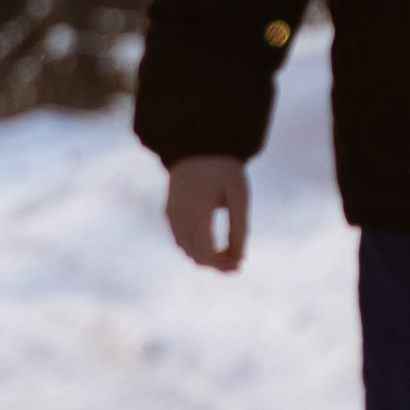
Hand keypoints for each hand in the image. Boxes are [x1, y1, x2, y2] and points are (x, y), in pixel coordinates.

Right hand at [166, 155, 249, 270]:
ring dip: (205, 257)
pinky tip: (213, 243)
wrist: (199, 143)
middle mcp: (179, 217)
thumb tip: (239, 258)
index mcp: (196, 213)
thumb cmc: (224, 169)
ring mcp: (171, 214)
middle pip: (194, 256)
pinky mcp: (169, 211)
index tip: (240, 264)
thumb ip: (239, 228)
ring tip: (229, 254)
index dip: (222, 265)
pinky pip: (180, 238)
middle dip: (216, 264)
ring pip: (185, 249)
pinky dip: (195, 247)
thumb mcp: (239, 196)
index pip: (205, 254)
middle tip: (238, 262)